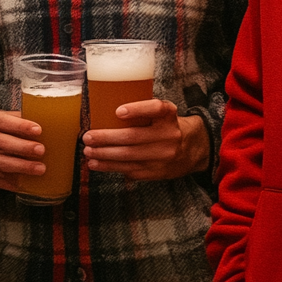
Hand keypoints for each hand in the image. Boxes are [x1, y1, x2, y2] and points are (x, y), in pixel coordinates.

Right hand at [0, 105, 44, 192]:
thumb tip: (47, 124)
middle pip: (1, 144)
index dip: (20, 126)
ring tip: (40, 169)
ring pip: (0, 164)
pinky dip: (13, 182)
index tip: (38, 130)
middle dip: (23, 148)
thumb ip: (19, 119)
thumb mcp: (2, 115)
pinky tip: (27, 183)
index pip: (3, 122)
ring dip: (22, 167)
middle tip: (41, 151)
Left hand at [82, 100, 208, 180]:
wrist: (194, 149)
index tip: (118, 111)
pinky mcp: (157, 172)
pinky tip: (98, 164)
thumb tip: (104, 109)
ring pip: (129, 157)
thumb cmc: (168, 126)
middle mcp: (169, 135)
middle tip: (88, 137)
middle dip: (106, 138)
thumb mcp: (163, 113)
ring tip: (88, 151)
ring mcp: (164, 156)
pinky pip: (130, 170)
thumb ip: (143, 110)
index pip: (156, 109)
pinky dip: (111, 167)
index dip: (137, 109)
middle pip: (134, 137)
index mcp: (169, 115)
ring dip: (104, 155)